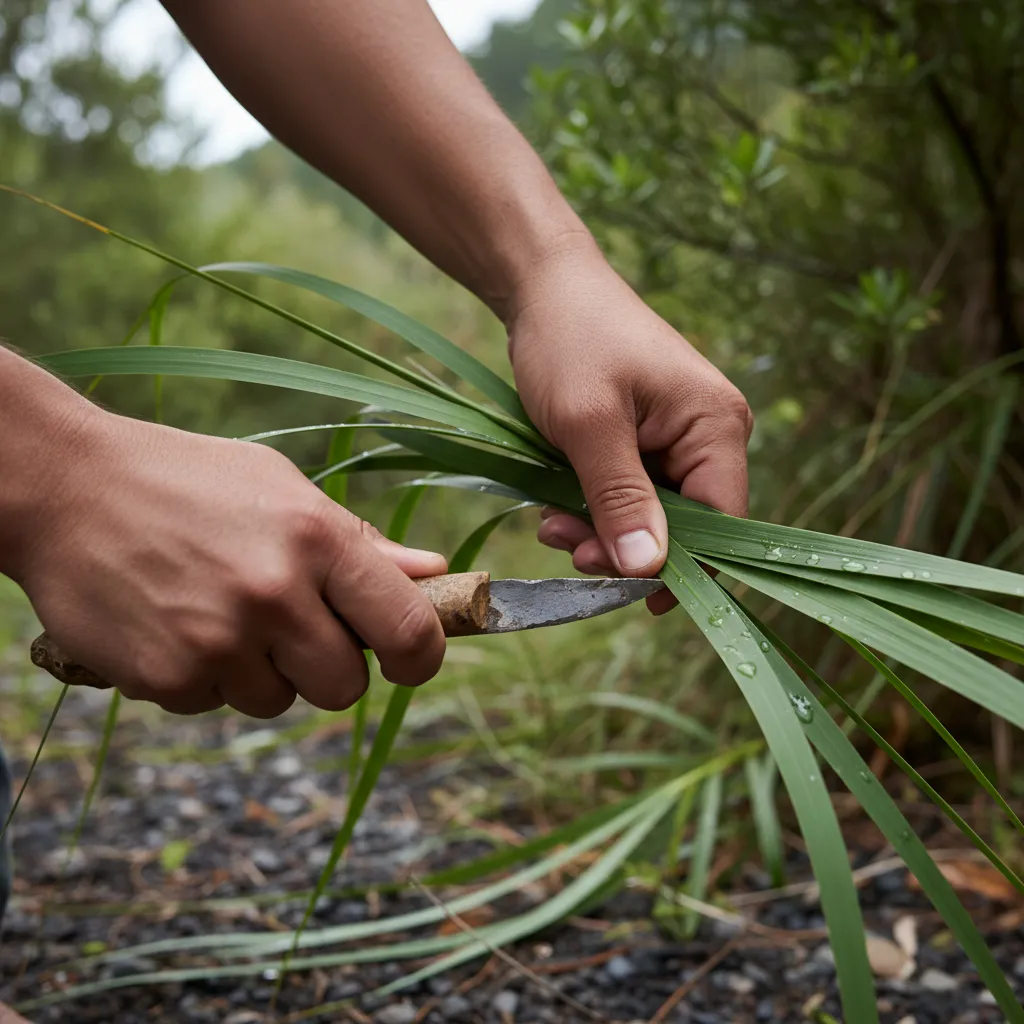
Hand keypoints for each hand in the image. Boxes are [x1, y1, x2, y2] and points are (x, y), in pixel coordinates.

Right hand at [12, 409, 446, 716]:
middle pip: (345, 688)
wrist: (65, 488)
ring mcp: (217, 642)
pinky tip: (176, 622)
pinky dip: (203, 677)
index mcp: (316, 539)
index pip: (408, 629)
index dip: (420, 657)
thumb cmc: (188, 481)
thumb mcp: (283, 489)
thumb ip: (360, 542)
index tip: (406, 660)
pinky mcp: (165, 677)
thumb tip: (434, 572)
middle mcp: (273, 595)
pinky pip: (213, 705)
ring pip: (277, 701)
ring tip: (219, 611)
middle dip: (328, 668)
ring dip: (260, 672)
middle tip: (293, 628)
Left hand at [506, 237, 751, 610]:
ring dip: (599, 530)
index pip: (722, 525)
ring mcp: (678, 442)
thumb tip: (647, 570)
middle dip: (623, 546)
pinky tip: (556, 503)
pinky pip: (630, 497)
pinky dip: (593, 509)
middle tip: (565, 543)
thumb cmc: (570, 341)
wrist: (544, 288)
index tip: (622, 591)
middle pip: (684, 528)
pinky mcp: (646, 444)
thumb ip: (619, 497)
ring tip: (551, 520)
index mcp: (716, 427)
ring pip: (651, 518)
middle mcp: (711, 438)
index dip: (678, 568)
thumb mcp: (588, 424)